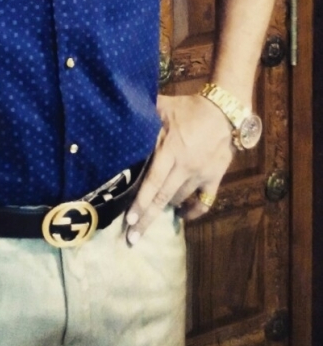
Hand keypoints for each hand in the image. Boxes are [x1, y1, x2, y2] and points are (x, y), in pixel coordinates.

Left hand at [125, 93, 235, 243]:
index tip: (129, 220)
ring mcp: (202, 175)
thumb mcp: (163, 107)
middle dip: (147, 219)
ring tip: (151, 217)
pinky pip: (204, 201)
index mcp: (171, 150)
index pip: (153, 181)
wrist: (224, 111)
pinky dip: (193, 211)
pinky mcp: (215, 178)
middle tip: (133, 238)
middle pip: (163, 198)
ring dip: (166, 209)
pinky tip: (181, 214)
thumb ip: (144, 115)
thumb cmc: (188, 109)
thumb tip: (121, 115)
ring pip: (180, 199)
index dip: (140, 202)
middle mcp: (185, 167)